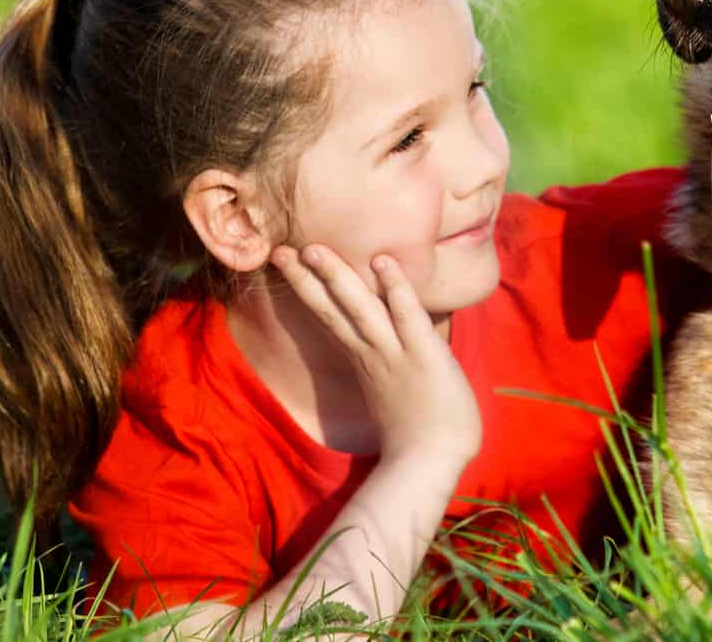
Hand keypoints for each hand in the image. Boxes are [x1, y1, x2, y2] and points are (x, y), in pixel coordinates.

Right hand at [271, 245, 480, 466]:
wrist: (432, 462)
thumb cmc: (418, 429)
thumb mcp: (394, 388)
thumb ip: (384, 364)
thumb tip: (383, 346)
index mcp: (364, 358)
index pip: (330, 316)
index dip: (308, 288)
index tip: (285, 262)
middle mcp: (373, 353)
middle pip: (332, 309)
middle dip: (307, 278)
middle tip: (280, 249)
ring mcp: (396, 353)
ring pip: (361, 308)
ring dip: (339, 277)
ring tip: (314, 249)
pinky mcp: (424, 355)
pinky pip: (407, 316)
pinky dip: (396, 288)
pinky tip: (384, 261)